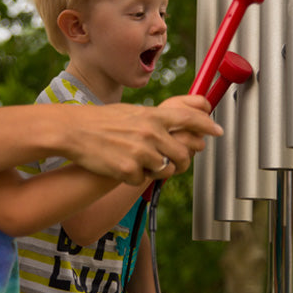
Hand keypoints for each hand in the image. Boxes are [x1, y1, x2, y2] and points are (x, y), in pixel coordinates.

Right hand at [62, 96, 221, 184]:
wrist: (75, 131)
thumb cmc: (102, 121)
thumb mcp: (134, 112)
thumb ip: (157, 118)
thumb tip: (178, 120)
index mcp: (153, 116)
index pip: (190, 119)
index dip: (207, 125)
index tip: (217, 131)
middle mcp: (151, 132)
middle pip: (183, 154)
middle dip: (182, 161)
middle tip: (174, 162)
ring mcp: (141, 152)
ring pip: (165, 170)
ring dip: (156, 170)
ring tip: (140, 162)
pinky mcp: (129, 170)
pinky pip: (142, 180)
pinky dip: (135, 177)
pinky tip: (122, 167)